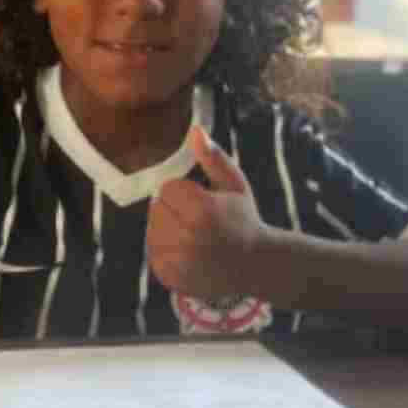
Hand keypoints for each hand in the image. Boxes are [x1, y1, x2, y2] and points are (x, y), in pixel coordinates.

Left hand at [146, 125, 271, 299]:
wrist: (254, 266)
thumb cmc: (244, 219)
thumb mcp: (235, 184)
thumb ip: (213, 158)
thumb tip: (194, 130)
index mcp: (203, 211)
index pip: (167, 188)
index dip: (184, 192)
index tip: (202, 202)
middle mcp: (188, 238)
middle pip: (156, 208)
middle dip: (173, 209)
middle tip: (198, 220)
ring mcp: (178, 261)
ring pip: (152, 230)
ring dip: (166, 229)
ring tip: (192, 235)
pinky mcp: (169, 277)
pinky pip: (153, 252)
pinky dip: (164, 250)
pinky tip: (186, 251)